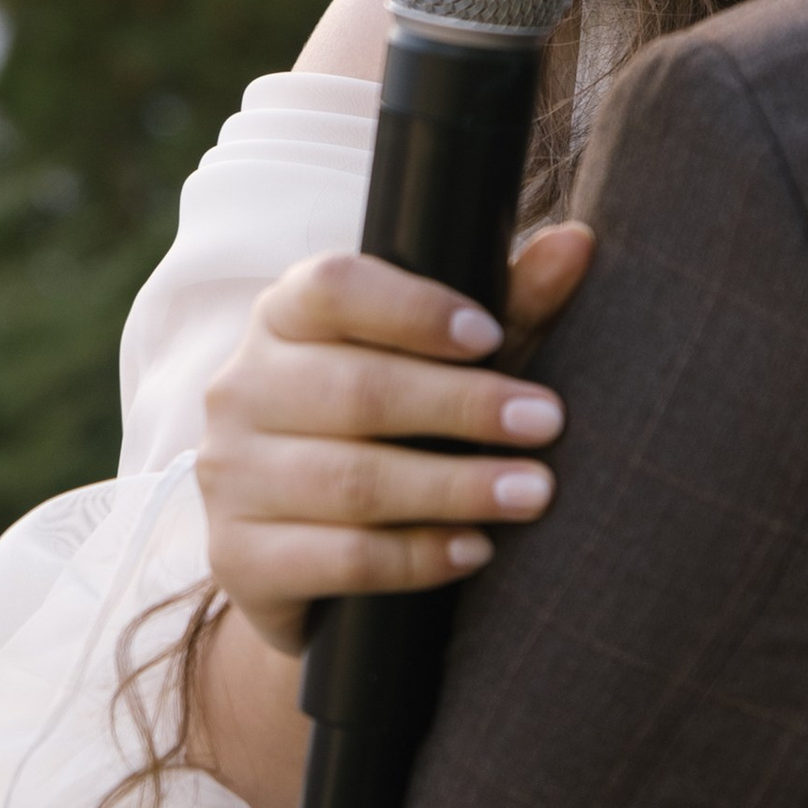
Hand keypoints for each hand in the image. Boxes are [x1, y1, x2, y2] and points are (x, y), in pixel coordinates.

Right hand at [198, 224, 595, 662]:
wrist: (313, 564)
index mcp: (285, 319)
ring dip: (455, 487)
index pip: (333, 288)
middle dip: (463, 407)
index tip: (489, 335)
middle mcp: (242, 388)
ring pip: (352, 480)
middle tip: (547, 423)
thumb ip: (510, 309)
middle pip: (357, 389)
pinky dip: (417, 557)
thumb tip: (577, 244)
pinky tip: (475, 551)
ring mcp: (231, 476)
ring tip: (534, 493)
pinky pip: (340, 557)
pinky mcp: (239, 558)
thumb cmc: (393, 437)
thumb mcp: (450, 369)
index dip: (413, 309)